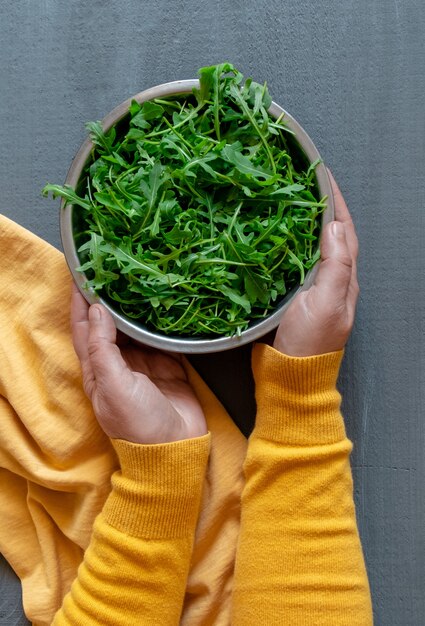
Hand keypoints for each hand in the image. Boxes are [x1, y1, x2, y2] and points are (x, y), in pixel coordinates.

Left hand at [71, 285, 207, 443]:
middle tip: (114, 267)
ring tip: (139, 278)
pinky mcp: (168, 365)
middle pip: (109, 323)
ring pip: (136, 327)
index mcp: (98, 369)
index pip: (84, 328)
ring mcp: (144, 364)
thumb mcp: (114, 385)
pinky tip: (164, 301)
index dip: (81, 302)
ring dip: (135, 306)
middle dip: (109, 297)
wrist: (175, 449)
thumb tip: (97, 310)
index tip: (83, 273)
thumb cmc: (138, 423)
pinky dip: (162, 320)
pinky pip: (163, 336)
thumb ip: (104, 348)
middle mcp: (118, 363)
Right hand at [273, 171, 358, 356]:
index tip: (323, 176)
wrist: (290, 378)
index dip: (336, 203)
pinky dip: (287, 245)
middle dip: (320, 207)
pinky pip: (294, 263)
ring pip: (312, 248)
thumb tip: (334, 226)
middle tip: (301, 183)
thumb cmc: (308, 343)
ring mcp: (312, 291)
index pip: (345, 232)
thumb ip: (335, 265)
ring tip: (287, 202)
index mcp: (345, 280)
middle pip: (331, 236)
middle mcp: (333, 283)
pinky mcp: (293, 299)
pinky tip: (274, 239)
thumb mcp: (326, 302)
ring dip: (303, 224)